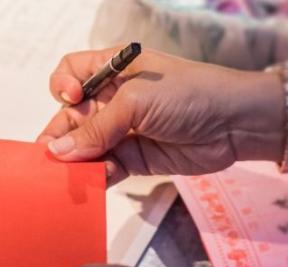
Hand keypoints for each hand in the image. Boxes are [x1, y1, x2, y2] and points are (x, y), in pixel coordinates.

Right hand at [39, 48, 284, 183]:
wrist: (235, 124)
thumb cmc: (189, 94)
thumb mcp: (137, 102)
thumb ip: (96, 129)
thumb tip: (58, 152)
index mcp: (112, 69)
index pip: (71, 73)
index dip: (62, 87)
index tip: (71, 100)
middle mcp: (113, 98)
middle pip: (71, 116)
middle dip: (61, 135)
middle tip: (53, 157)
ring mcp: (123, 130)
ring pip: (85, 148)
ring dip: (77, 161)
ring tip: (75, 173)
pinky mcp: (134, 159)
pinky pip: (104, 168)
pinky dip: (97, 176)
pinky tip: (100, 177)